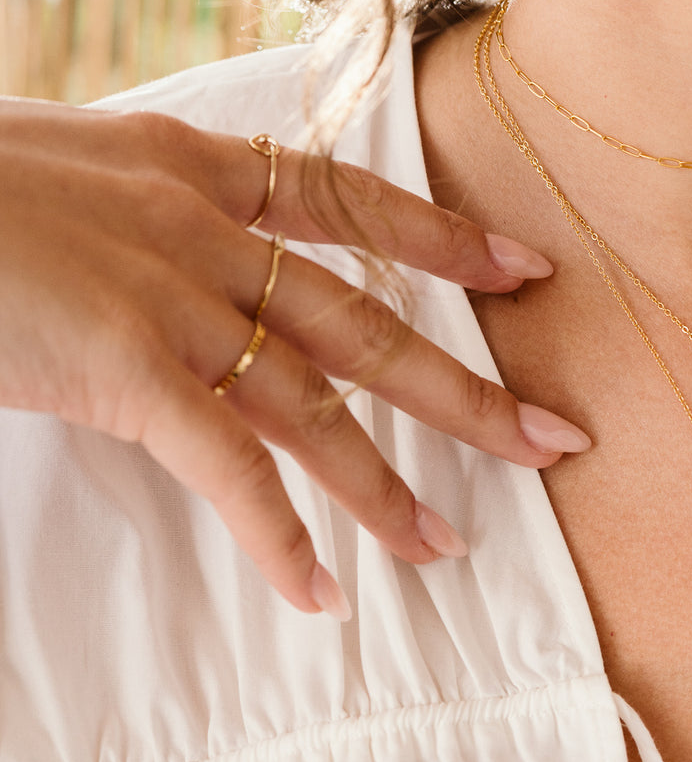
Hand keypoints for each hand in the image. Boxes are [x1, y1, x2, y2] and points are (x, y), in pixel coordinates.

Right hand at [0, 98, 589, 616]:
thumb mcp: (65, 175)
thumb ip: (145, 220)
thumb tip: (191, 275)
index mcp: (192, 168)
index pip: (350, 201)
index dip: (445, 235)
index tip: (525, 266)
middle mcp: (202, 229)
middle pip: (369, 324)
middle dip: (469, 389)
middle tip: (556, 440)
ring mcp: (170, 296)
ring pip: (318, 408)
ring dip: (386, 488)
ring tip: (444, 550)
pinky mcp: (127, 366)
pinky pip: (230, 468)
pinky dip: (278, 537)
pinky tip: (321, 593)